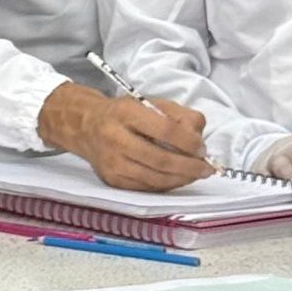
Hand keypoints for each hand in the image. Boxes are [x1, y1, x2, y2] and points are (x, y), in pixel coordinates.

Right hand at [38, 82, 212, 191]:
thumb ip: (179, 114)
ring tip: (196, 175)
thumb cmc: (123, 114)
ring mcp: (112, 162)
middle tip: (206, 168)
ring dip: (181, 179)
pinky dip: (166, 185)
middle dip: (189, 167)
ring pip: (155, 178)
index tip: (202, 148)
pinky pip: (146, 187)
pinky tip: (177, 179)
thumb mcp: (150, 103)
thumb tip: (198, 137)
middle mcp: (116, 138)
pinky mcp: (112, 179)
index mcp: (126, 113)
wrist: (85, 126)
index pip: (165, 130)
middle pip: (161, 159)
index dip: (188, 142)